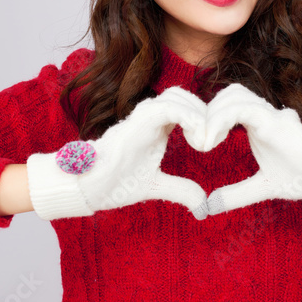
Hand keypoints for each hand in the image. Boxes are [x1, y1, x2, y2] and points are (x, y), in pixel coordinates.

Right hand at [27, 87, 209, 219]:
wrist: (88, 186)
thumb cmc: (115, 182)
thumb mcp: (156, 186)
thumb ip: (180, 190)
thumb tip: (203, 206)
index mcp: (157, 127)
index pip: (185, 106)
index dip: (203, 118)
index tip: (213, 141)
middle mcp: (150, 117)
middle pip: (183, 95)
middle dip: (203, 111)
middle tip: (213, 137)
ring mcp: (142, 117)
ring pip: (177, 95)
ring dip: (197, 112)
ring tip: (205, 139)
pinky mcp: (137, 122)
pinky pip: (167, 107)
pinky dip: (188, 115)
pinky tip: (198, 136)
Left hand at [201, 84, 301, 214]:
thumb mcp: (262, 187)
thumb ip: (237, 194)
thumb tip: (209, 206)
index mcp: (261, 124)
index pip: (231, 103)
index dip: (212, 115)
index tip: (200, 141)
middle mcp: (266, 115)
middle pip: (230, 93)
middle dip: (210, 110)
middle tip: (198, 138)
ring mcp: (272, 116)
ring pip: (235, 95)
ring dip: (214, 113)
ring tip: (205, 140)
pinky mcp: (276, 123)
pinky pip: (243, 109)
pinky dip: (222, 118)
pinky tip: (211, 140)